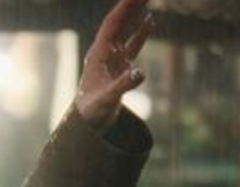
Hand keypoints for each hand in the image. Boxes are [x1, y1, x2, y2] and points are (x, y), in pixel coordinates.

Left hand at [76, 0, 154, 132]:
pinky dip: (141, 32)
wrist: (89, 121)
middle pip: (119, 23)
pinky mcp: (120, 65)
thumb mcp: (108, 98)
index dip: (124, 8)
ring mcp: (113, 57)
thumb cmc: (93, 110)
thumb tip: (141, 72)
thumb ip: (124, 84)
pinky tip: (150, 20)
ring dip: (136, 15)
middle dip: (131, 6)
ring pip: (126, 30)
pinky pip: (133, 43)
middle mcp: (105, 51)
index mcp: (98, 53)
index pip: (112, 25)